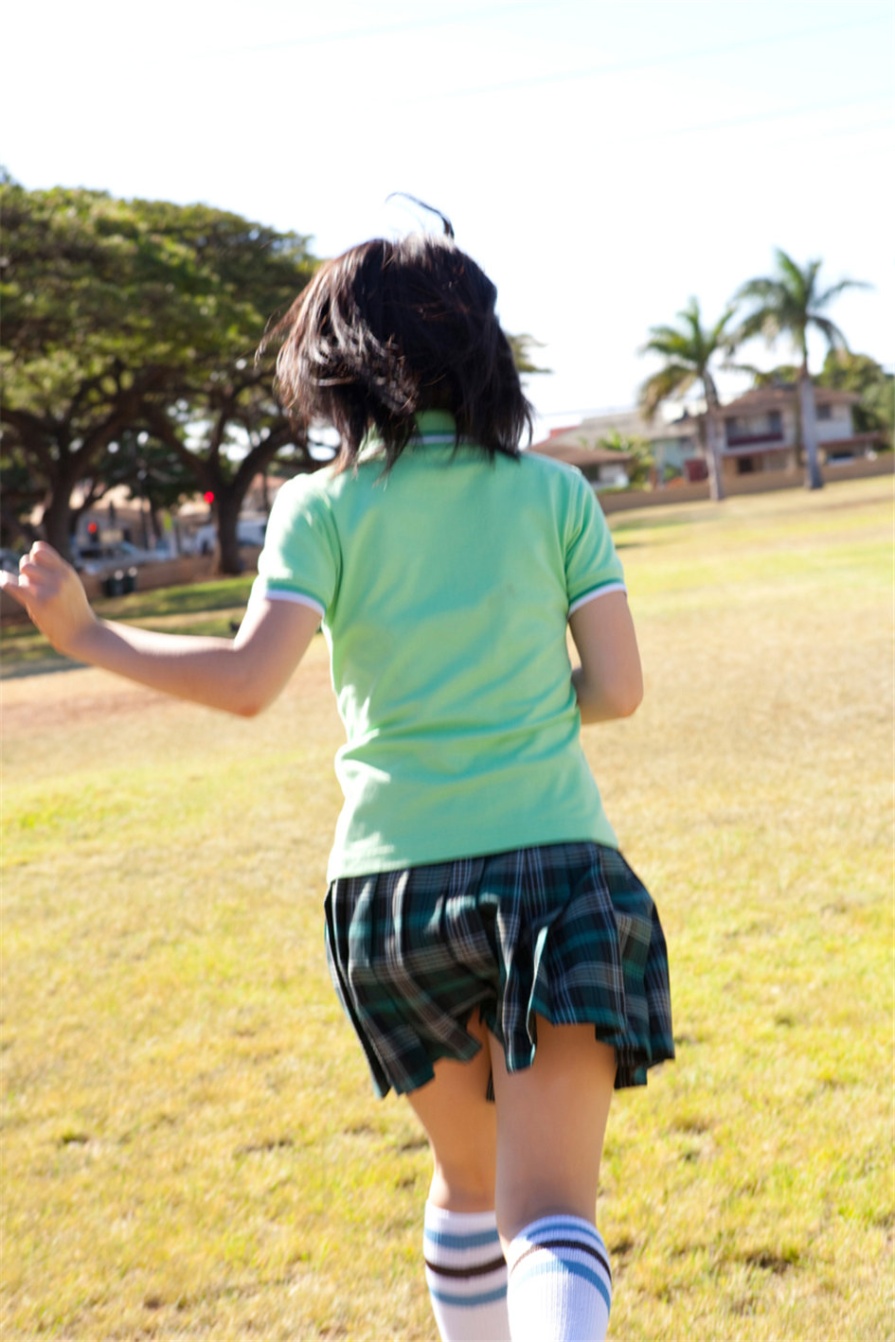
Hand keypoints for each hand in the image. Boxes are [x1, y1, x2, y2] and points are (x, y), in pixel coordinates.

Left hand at [0, 543, 98, 657]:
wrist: (82, 632)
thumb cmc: (74, 609)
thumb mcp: (71, 584)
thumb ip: (56, 570)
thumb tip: (30, 555)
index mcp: (66, 571)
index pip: (39, 549)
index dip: (33, 556)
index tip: (36, 566)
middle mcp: (58, 578)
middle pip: (27, 562)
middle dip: (26, 571)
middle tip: (34, 584)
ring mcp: (49, 590)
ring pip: (23, 574)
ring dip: (23, 582)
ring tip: (33, 592)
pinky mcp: (38, 603)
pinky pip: (14, 586)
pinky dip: (6, 582)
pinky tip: (3, 581)